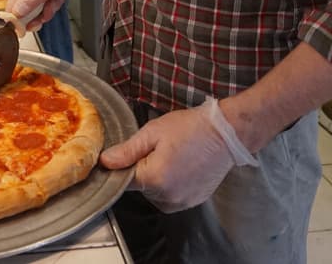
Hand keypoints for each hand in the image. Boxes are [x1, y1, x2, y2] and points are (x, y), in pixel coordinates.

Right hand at [6, 0, 75, 29]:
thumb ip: (29, 2)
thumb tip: (15, 16)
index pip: (11, 16)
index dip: (22, 24)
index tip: (36, 24)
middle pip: (28, 16)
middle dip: (44, 12)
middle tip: (52, 3)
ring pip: (40, 10)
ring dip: (52, 4)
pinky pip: (46, 3)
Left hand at [99, 98, 258, 211]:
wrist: (225, 134)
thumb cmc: (191, 128)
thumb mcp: (153, 132)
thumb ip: (128, 151)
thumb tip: (106, 162)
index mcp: (154, 179)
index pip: (124, 181)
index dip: (122, 166)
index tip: (126, 155)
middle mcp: (167, 197)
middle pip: (140, 188)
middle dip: (143, 169)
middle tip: (157, 149)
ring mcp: (182, 202)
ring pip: (155, 194)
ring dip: (157, 179)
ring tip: (172, 156)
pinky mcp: (193, 202)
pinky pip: (171, 197)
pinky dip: (171, 184)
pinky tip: (181, 166)